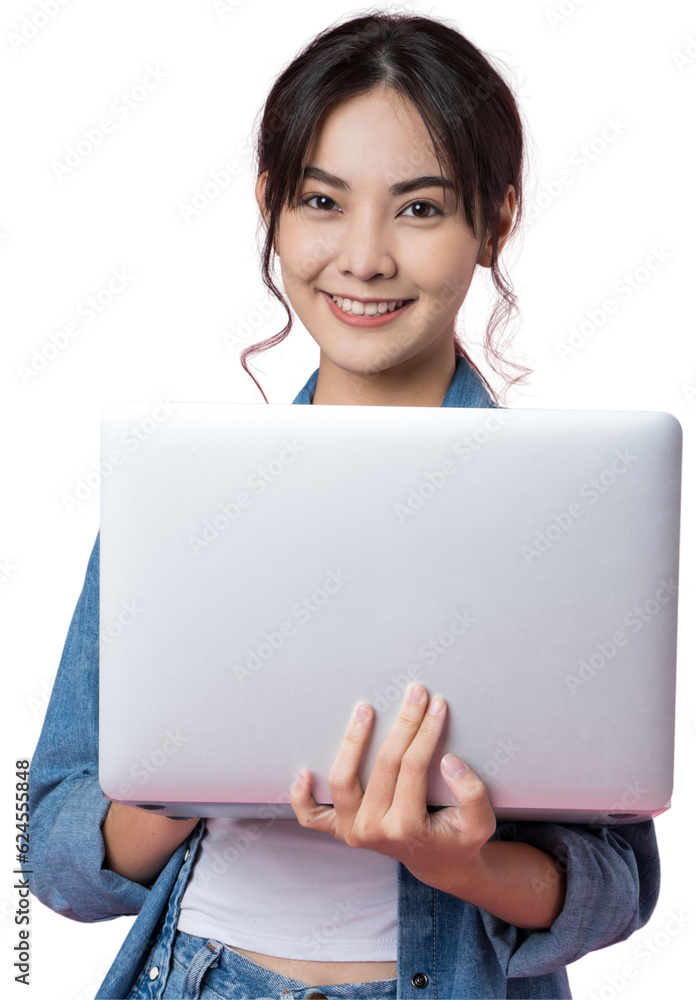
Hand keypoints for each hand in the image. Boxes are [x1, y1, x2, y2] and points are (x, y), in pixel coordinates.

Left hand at [289, 683, 496, 879]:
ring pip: (341, 781)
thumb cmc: (459, 839)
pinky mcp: (339, 830)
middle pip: (383, 765)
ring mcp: (351, 832)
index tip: (437, 704)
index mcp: (408, 828)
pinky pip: (311, 816)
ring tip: (365, 709)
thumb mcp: (481, 824)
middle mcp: (373, 831)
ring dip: (353, 742)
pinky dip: (303, 795)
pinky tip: (304, 769)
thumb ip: (472, 794)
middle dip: (403, 724)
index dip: (427, 732)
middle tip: (415, 694)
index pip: (415, 767)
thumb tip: (448, 761)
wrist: (438, 864)